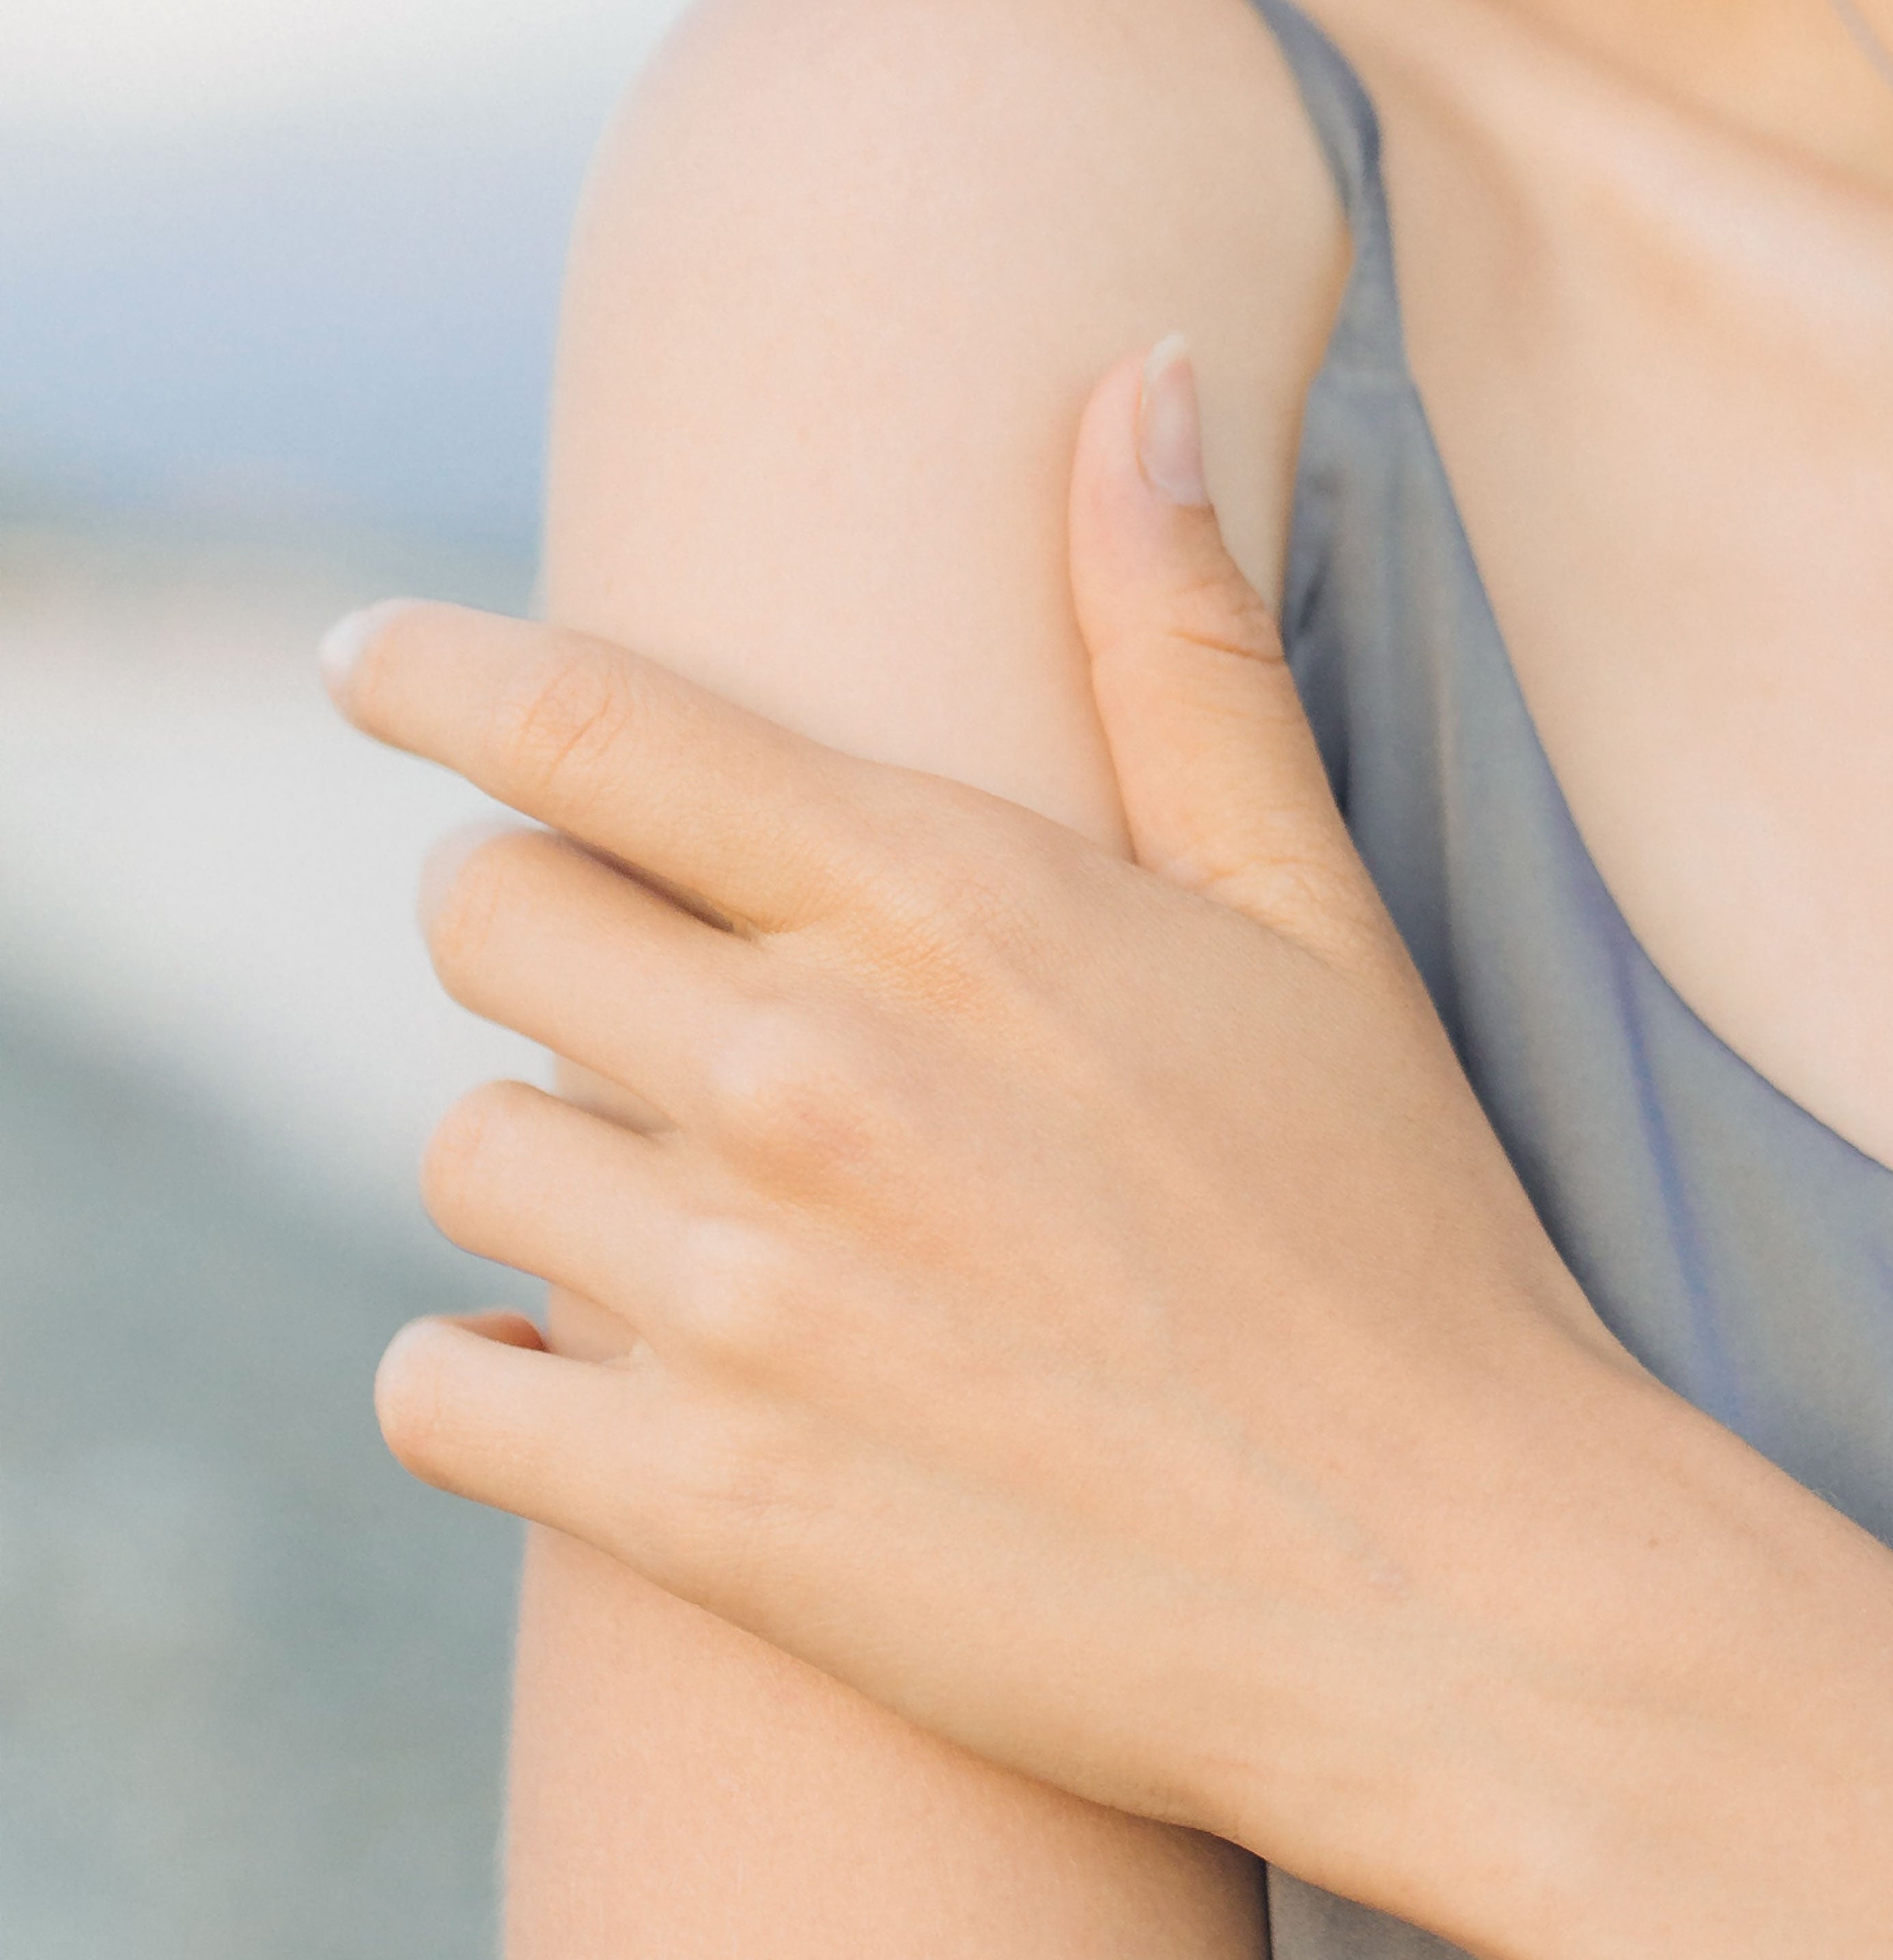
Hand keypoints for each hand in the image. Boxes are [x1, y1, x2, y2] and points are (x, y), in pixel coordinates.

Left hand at [331, 337, 1639, 1862]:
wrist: (1457, 1587)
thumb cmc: (1400, 1234)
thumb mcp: (1307, 912)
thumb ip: (1181, 641)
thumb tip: (1139, 372)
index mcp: (945, 906)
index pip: (586, 719)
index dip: (437, 669)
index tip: (369, 659)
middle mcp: (806, 1076)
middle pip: (478, 920)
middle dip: (538, 934)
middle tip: (652, 1001)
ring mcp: (741, 1299)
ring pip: (463, 1158)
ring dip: (548, 1167)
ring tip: (690, 1209)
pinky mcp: (704, 1510)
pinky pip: (436, 1391)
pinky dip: (487, 1376)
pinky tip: (595, 1371)